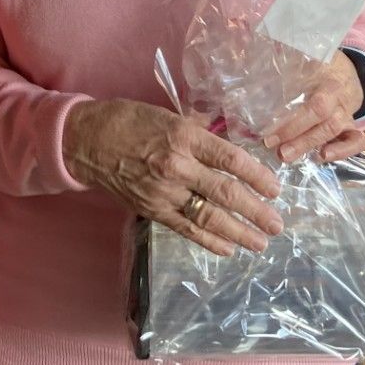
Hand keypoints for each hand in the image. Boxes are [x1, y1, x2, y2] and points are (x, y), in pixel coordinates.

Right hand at [61, 99, 282, 257]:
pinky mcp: (152, 209)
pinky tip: (228, 248)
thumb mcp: (169, 115)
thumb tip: (232, 140)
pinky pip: (185, 228)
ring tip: (260, 242)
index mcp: (184, 137)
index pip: (231, 159)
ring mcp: (164, 191)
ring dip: (239, 232)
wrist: (86, 141)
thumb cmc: (129, 121)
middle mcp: (177, 166)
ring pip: (209, 217)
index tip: (276, 188)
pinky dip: (209, 240)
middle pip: (225, 193)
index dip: (258, 176)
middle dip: (256, 211)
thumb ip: (200, 131)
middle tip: (277, 224)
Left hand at [266, 54, 364, 163]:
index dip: (290, 116)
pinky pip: (357, 141)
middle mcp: (337, 93)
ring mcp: (347, 111)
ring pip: (334, 128)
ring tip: (285, 155)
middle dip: (295, 132)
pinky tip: (321, 157)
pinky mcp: (353, 126)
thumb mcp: (297, 61)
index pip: (310, 97)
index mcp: (323, 74)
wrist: (343, 72)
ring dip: (309, 143)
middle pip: (321, 114)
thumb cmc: (312, 67)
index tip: (266, 128)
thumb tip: (245, 84)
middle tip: (270, 144)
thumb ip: (275, 70)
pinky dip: (342, 151)